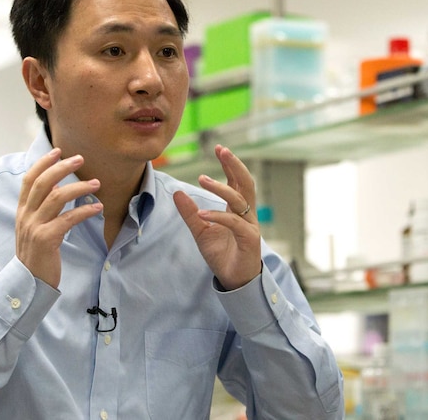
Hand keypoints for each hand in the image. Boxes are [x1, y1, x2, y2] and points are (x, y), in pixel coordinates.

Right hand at [15, 148, 102, 286]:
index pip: (29, 180)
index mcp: (22, 211)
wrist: (29, 282)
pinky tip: (97, 208)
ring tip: (96, 183)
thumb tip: (55, 185)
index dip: (43, 163)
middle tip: (80, 159)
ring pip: (56, 197)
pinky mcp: (47, 239)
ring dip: (79, 187)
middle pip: (42, 183)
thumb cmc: (36, 253)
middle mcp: (26, 216)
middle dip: (62, 167)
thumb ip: (41, 206)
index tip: (58, 151)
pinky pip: (68, 219)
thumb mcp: (34, 227)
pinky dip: (84, 211)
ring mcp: (34, 227)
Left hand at [173, 145, 261, 290]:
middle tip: (222, 150)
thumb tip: (177, 193)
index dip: (230, 164)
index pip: (237, 181)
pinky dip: (218, 216)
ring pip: (239, 200)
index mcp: (238, 209)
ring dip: (221, 187)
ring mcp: (250, 225)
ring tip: (202, 179)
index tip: (219, 148)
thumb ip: (190, 213)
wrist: (234, 279)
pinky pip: (234, 223)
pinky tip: (202, 213)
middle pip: (245, 183)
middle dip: (235, 165)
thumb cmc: (222, 254)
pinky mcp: (250, 239)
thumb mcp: (201, 231)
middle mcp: (247, 214)